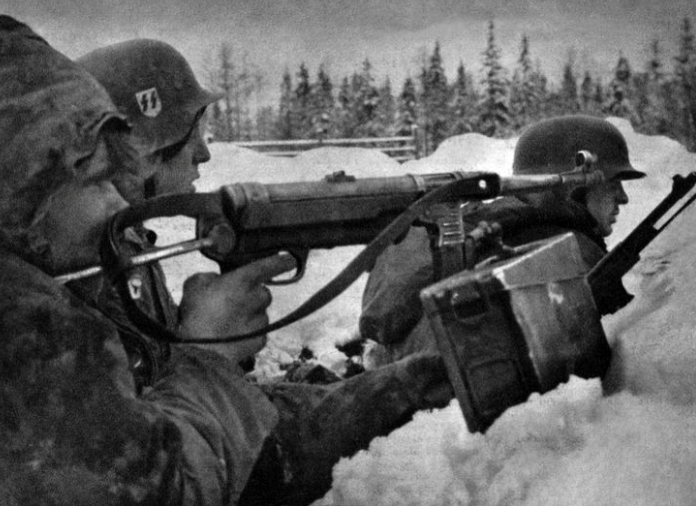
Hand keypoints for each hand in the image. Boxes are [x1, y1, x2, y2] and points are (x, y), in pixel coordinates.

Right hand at [177, 254, 295, 361]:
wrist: (202, 350)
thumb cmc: (197, 316)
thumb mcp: (194, 284)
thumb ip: (210, 277)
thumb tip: (215, 280)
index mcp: (243, 280)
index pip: (270, 265)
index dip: (281, 262)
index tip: (289, 260)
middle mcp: (257, 298)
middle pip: (262, 292)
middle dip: (251, 295)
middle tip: (230, 303)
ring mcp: (261, 320)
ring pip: (260, 312)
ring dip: (248, 315)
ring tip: (226, 322)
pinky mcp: (261, 339)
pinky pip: (258, 331)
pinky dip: (248, 332)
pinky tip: (231, 335)